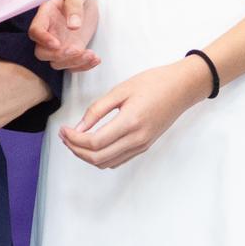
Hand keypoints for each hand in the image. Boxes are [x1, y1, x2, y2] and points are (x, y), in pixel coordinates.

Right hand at [28, 0, 100, 70]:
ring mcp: (59, 43)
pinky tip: (95, 58)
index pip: (36, 31)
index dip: (43, 40)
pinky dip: (83, 66)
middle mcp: (49, 32)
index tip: (56, 44)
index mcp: (45, 15)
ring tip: (92, 54)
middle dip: (58, 56)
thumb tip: (73, 26)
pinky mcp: (71, 49)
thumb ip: (74, 6)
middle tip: (77, 50)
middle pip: (42, 52)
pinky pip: (72, 65)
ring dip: (74, 62)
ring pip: (57, 62)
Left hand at [59, 58, 208, 169]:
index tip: (62, 129)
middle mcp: (137, 139)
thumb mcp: (120, 90)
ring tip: (74, 139)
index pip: (94, 143)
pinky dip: (101, 157)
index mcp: (130, 123)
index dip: (74, 139)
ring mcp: (142, 145)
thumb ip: (97, 110)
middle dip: (76, 150)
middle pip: (98, 158)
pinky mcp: (145, 146)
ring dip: (87, 155)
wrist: (182, 87)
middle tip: (64, 136)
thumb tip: (79, 128)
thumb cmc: (153, 83)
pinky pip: (118, 159)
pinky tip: (92, 143)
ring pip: (107, 163)